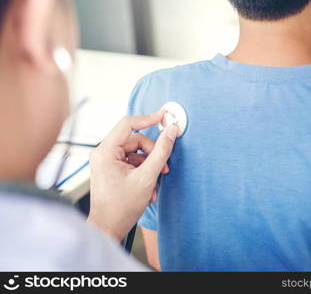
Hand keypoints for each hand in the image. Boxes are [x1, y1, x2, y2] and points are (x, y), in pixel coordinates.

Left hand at [87, 111, 177, 240]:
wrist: (109, 228)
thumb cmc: (120, 208)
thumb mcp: (147, 177)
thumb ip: (161, 152)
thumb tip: (171, 132)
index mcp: (106, 151)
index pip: (128, 124)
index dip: (148, 119)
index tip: (164, 117)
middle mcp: (103, 153)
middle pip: (135, 140)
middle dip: (152, 153)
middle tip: (164, 167)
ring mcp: (107, 161)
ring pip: (136, 152)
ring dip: (150, 165)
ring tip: (154, 184)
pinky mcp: (112, 169)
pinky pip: (132, 162)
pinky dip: (143, 172)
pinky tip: (148, 188)